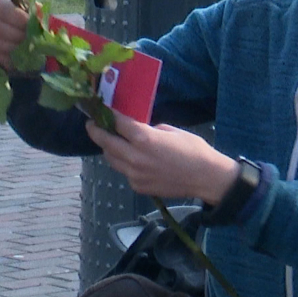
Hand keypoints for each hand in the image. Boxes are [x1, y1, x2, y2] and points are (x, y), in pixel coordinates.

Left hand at [89, 114, 240, 201]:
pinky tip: (131, 159)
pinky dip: (124, 163)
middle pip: (106, 143)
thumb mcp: (171, 130)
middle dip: (95, 132)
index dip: (108, 115)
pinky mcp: (138, 187)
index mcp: (145, 139)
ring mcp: (135, 175)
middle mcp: (135, 158)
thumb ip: (150, 129)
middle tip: (91, 125)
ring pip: (111, 159)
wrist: (206, 178)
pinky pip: (124, 172)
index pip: (118, 124)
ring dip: (108, 149)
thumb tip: (138, 130)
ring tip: (110, 141)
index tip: (100, 110)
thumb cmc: (193, 149)